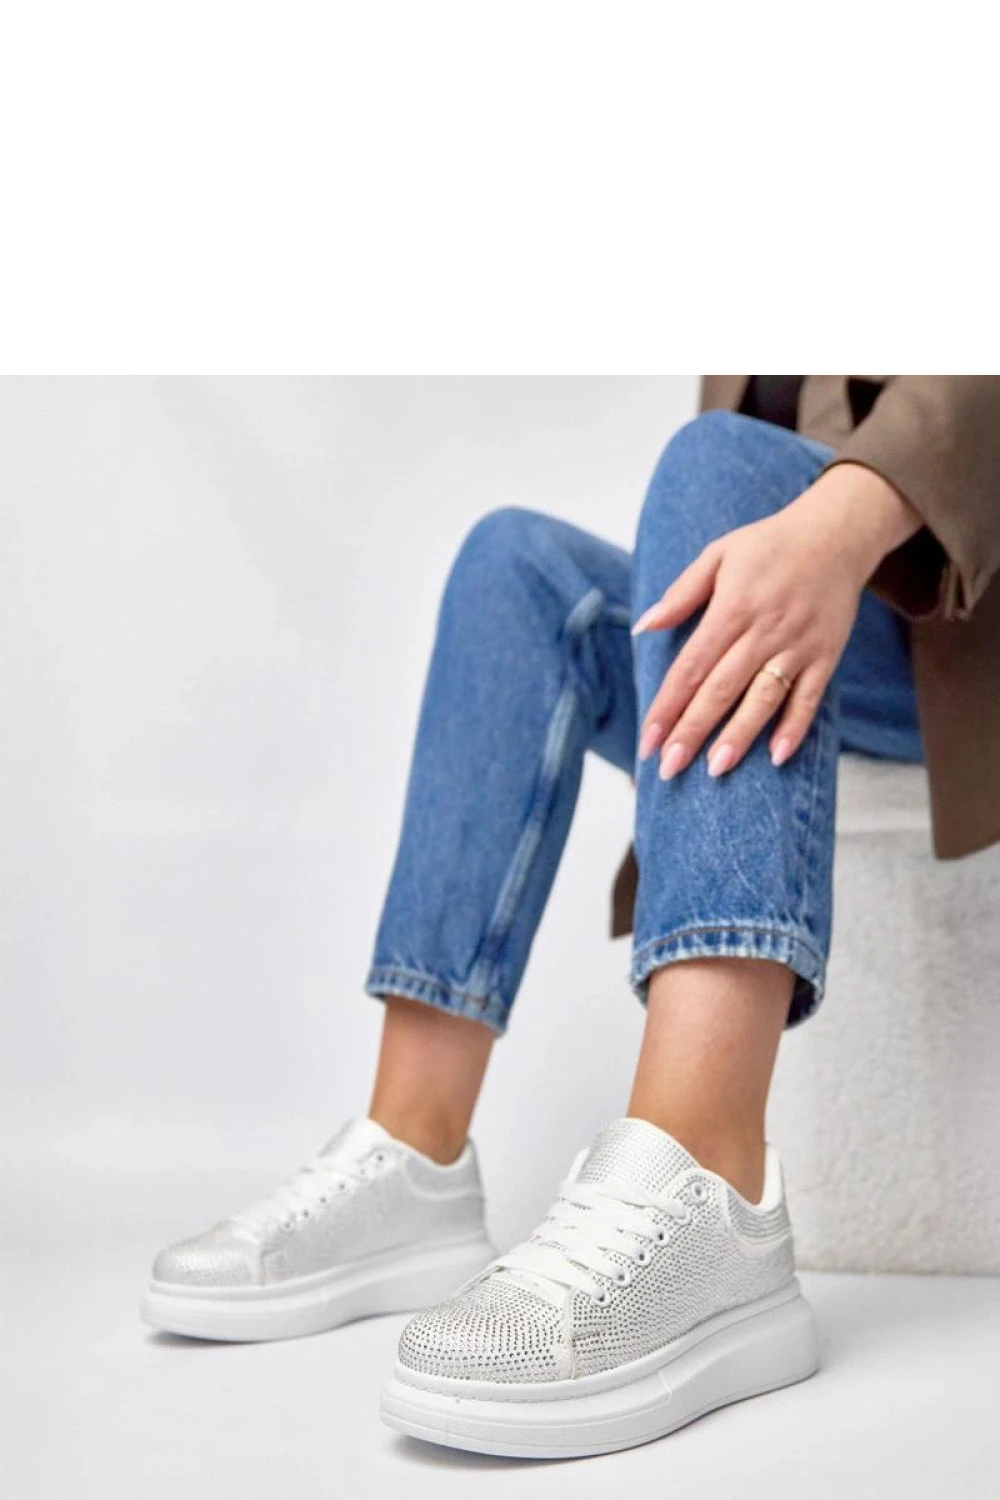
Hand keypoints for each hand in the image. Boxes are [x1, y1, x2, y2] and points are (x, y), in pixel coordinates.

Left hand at [633, 463, 920, 777]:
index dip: (667, 706)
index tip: (648, 741)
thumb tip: (643, 626)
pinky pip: (810, 697)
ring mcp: (798, 645)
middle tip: (669, 768)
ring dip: (739, 735)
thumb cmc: (768, 545)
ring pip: (764, 698)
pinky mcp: (826, 655)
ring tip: (715, 769)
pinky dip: (796, 727)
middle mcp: (764, 630)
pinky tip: (777, 757)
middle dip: (693, 731)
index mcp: (732, 608)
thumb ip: (681, 593)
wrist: (837, 533)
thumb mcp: (717, 554)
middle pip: (721, 689)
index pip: (690, 666)